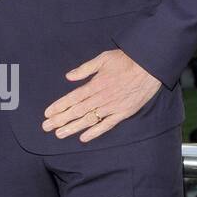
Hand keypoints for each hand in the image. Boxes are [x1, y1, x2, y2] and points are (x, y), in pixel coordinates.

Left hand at [42, 49, 160, 140]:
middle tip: (46, 127)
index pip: (72, 98)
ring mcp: (112, 107)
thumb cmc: (126, 60)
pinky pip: (107, 125)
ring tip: (59, 134)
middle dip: (60, 120)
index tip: (47, 113)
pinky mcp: (123, 113)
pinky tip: (83, 138)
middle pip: (77, 111)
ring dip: (72, 128)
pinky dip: (95, 132)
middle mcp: (101, 97)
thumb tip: (68, 76)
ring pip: (89, 120)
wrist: (150, 66)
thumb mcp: (103, 58)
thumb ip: (84, 69)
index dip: (59, 106)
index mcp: (95, 84)